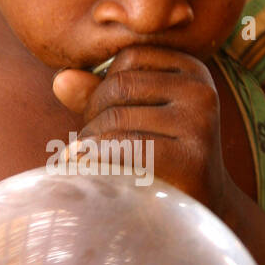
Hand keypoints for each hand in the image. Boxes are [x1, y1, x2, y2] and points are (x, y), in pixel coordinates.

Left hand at [53, 46, 229, 213]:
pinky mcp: (191, 158)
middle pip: (121, 85)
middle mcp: (202, 91)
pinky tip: (88, 172)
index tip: (98, 116)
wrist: (198, 208)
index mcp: (193, 70)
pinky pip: (125, 148)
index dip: (103, 84)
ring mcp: (199, 124)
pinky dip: (97, 159)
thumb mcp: (135, 116)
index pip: (131, 57)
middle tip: (85, 147)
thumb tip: (62, 79)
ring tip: (86, 162)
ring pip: (117, 118)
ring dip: (89, 143)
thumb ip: (99, 94)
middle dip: (92, 115)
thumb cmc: (159, 156)